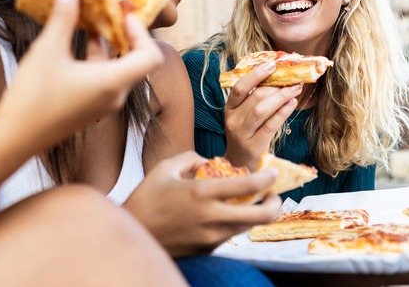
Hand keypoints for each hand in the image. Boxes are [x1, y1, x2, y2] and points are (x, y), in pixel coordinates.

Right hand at [0, 0, 163, 151]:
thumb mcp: (48, 50)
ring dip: (106, 45)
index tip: (123, 15)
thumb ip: (63, 17)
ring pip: (116, 69)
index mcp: (113, 82)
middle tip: (110, 12)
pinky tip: (75, 43)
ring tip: (90, 21)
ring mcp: (102, 104)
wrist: (15, 138)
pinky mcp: (89, 108)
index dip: (142, 33)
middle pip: (135, 61)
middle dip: (123, 34)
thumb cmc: (33, 97)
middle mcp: (114, 96)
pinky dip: (96, 59)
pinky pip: (103, 79)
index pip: (150, 56)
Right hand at [123, 151, 282, 257]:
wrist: (133, 234)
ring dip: (255, 214)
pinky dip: (234, 222)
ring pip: (247, 226)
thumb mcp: (164, 168)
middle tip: (274, 195)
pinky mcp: (207, 249)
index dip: (268, 177)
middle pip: (260, 215)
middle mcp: (211, 217)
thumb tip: (209, 161)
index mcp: (202, 192)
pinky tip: (226, 213)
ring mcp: (211, 237)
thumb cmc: (146, 198)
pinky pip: (229, 234)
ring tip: (252, 202)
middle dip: (275, 204)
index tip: (273, 171)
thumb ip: (191, 158)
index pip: (249, 185)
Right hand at [224, 62, 301, 168]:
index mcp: (229, 110)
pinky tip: (292, 103)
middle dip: (275, 86)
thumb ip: (253, 100)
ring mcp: (242, 135)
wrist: (240, 165)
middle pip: (254, 97)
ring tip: (296, 88)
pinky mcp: (254, 147)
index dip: (255, 75)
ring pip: (261, 110)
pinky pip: (270, 125)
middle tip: (293, 78)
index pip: (239, 87)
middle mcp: (232, 121)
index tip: (272, 64)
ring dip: (281, 97)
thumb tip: (277, 77)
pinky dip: (282, 112)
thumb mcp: (243, 117)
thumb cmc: (246, 136)